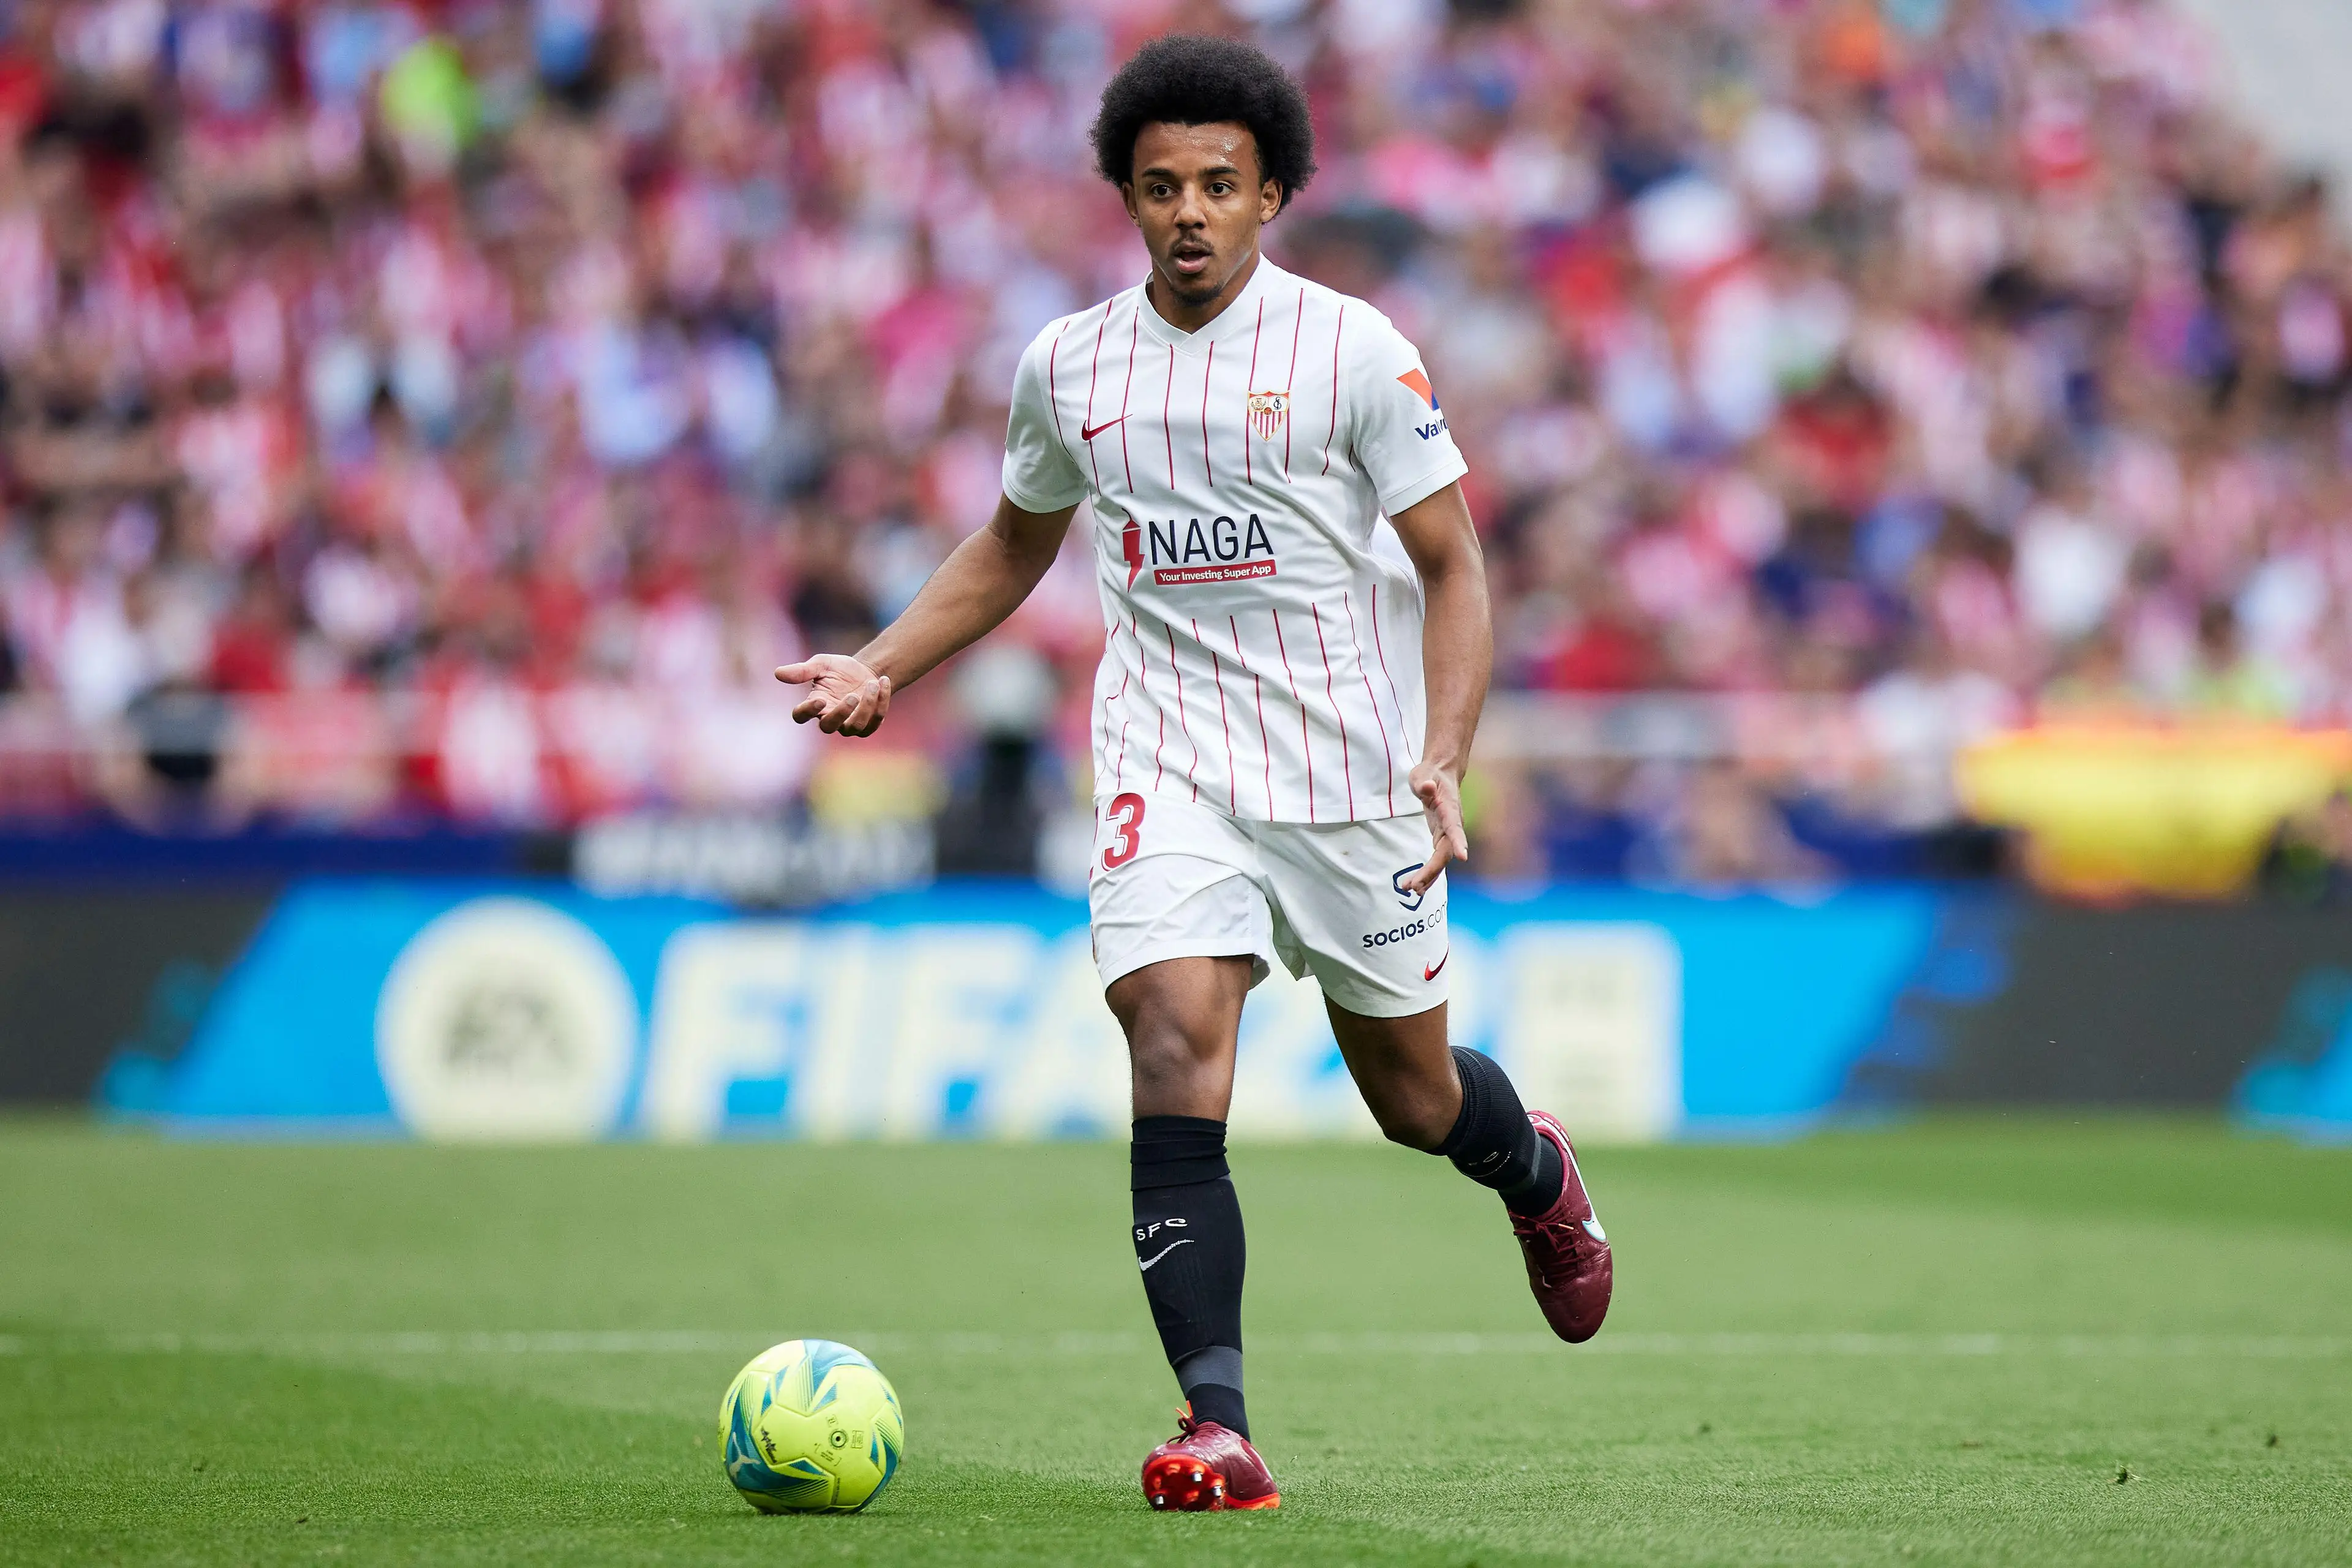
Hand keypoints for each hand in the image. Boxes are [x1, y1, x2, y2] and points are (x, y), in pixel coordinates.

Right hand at [774, 653, 892, 735]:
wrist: (866, 671)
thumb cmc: (839, 669)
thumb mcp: (821, 664)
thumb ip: (803, 670)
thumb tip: (778, 673)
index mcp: (814, 704)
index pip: (801, 716)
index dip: (807, 711)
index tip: (820, 699)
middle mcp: (829, 718)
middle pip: (828, 727)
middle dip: (841, 713)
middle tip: (853, 696)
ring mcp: (849, 724)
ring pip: (854, 727)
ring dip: (866, 706)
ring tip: (873, 683)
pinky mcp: (869, 725)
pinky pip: (875, 721)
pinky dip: (882, 702)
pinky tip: (883, 682)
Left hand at [1400, 761, 1467, 896]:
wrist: (1440, 774)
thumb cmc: (1430, 774)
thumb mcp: (1422, 775)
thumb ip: (1424, 782)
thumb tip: (1426, 787)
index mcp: (1450, 809)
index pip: (1455, 826)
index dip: (1459, 841)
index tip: (1463, 856)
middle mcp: (1452, 824)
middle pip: (1445, 852)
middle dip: (1431, 871)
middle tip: (1414, 886)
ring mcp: (1448, 833)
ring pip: (1441, 860)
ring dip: (1428, 876)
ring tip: (1411, 890)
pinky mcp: (1441, 838)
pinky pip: (1437, 859)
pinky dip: (1427, 872)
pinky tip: (1416, 885)